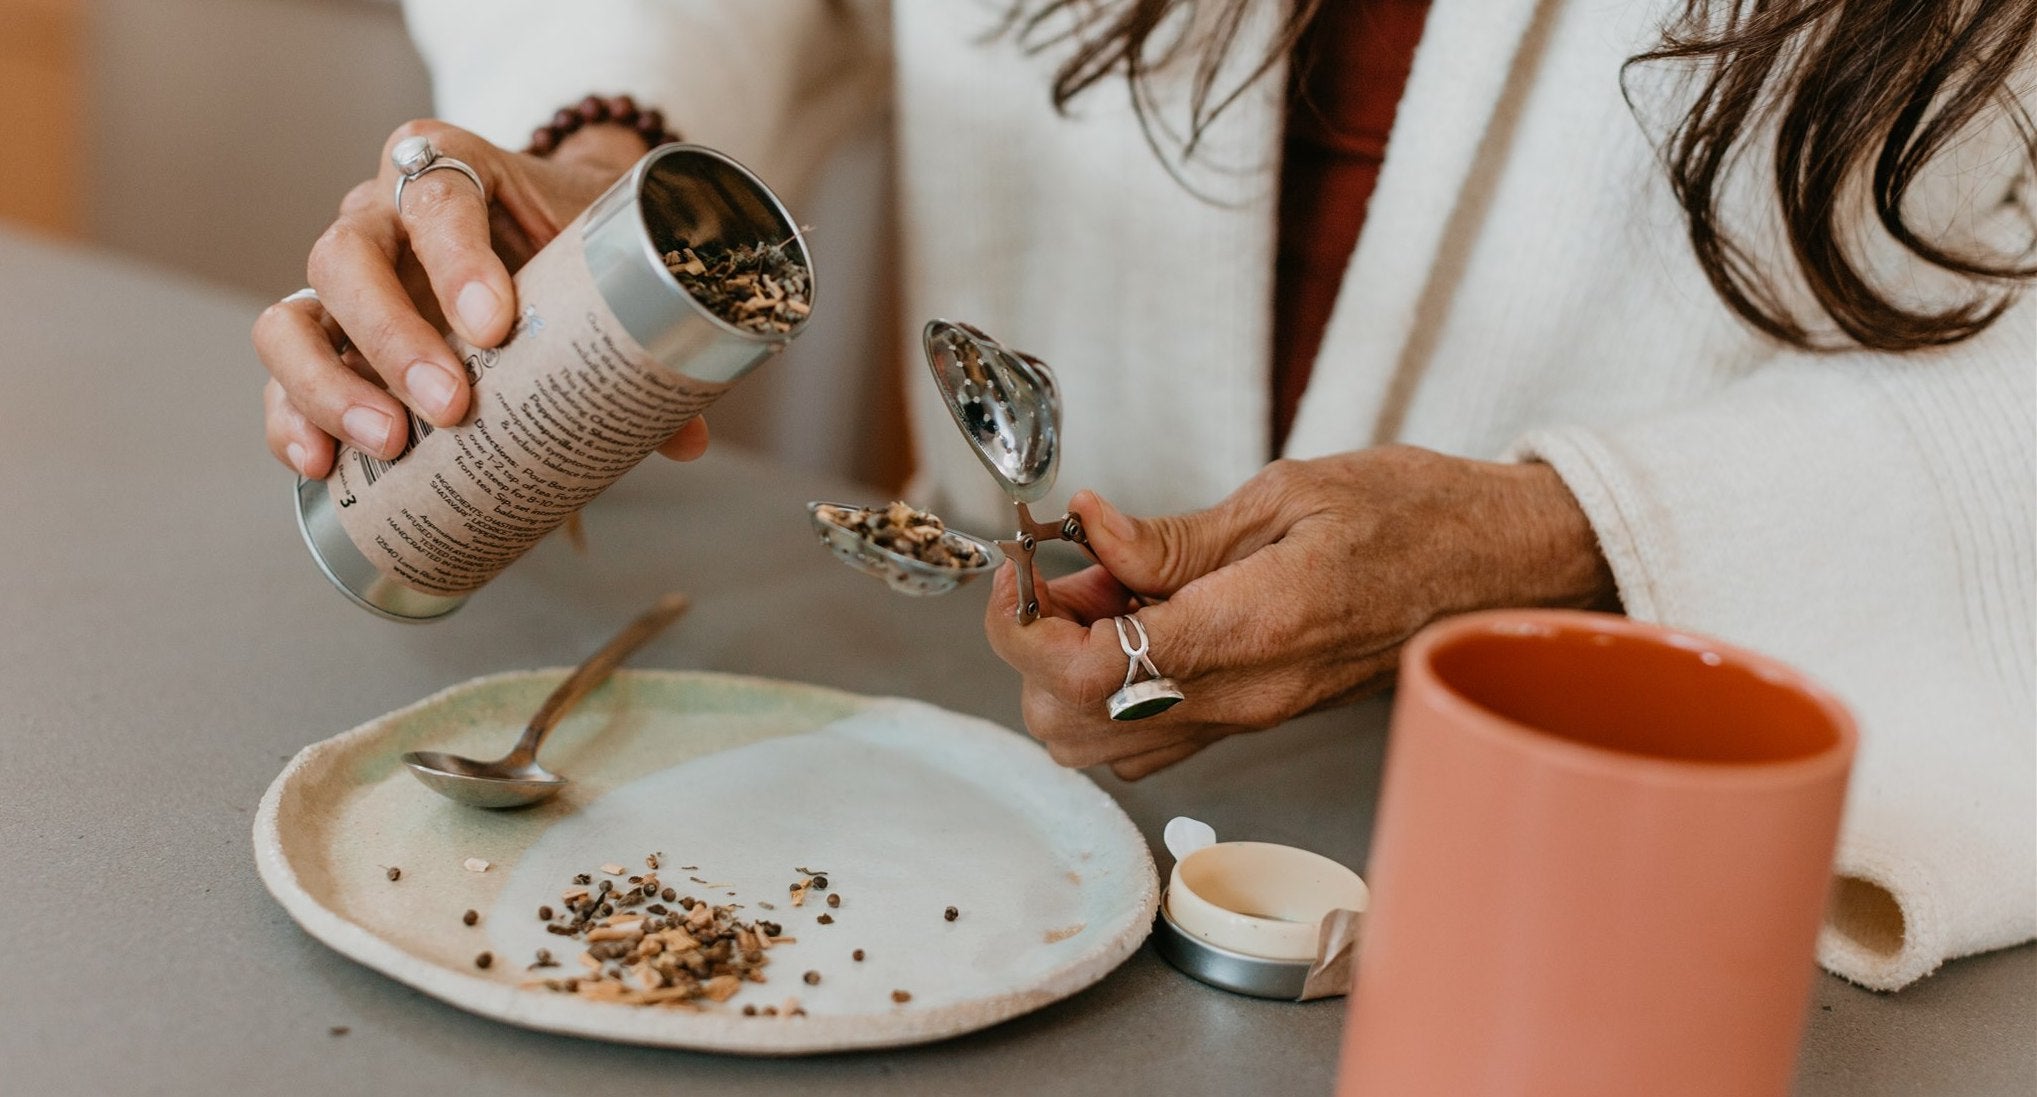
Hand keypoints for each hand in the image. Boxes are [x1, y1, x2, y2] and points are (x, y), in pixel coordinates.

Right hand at [253, 119, 709, 477]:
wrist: (540, 232)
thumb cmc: (571, 239)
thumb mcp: (605, 259)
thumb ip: (643, 334)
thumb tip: (683, 441)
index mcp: (451, 167)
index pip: (438, 196)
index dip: (457, 261)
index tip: (494, 325)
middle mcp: (378, 213)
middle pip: (347, 257)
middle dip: (395, 340)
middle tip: (452, 407)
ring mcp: (342, 278)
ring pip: (292, 316)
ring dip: (328, 384)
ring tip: (388, 444)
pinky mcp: (324, 337)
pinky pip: (283, 373)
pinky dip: (290, 418)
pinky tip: (321, 464)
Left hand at [984, 446, 1616, 780]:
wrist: (1505, 568)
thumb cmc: (1418, 516)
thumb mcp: (1290, 494)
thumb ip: (1176, 536)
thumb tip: (1089, 533)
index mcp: (1249, 631)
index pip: (1087, 671)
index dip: (1027, 623)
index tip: (1026, 564)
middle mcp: (1243, 697)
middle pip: (1072, 725)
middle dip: (1036, 648)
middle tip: (1061, 570)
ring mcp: (1250, 718)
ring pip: (1101, 744)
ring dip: (1070, 670)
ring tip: (1103, 589)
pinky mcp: (1257, 718)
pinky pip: (1151, 736)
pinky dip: (1115, 685)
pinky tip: (1141, 617)